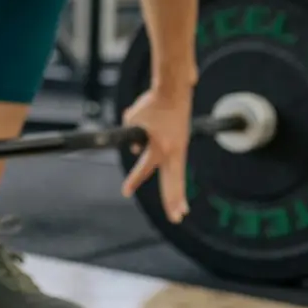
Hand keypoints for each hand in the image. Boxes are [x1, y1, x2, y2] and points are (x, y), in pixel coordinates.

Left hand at [119, 85, 191, 222]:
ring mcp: (180, 148)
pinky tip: (174, 188)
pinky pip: (175, 163)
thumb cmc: (152, 103)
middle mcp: (173, 151)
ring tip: (180, 211)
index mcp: (160, 147)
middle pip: (173, 182)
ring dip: (178, 195)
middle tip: (175, 217)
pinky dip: (173, 175)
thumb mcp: (132, 120)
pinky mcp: (182, 143)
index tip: (125, 192)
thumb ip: (130, 136)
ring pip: (178, 177)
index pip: (143, 169)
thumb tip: (135, 149)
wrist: (173, 89)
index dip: (134, 181)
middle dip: (173, 201)